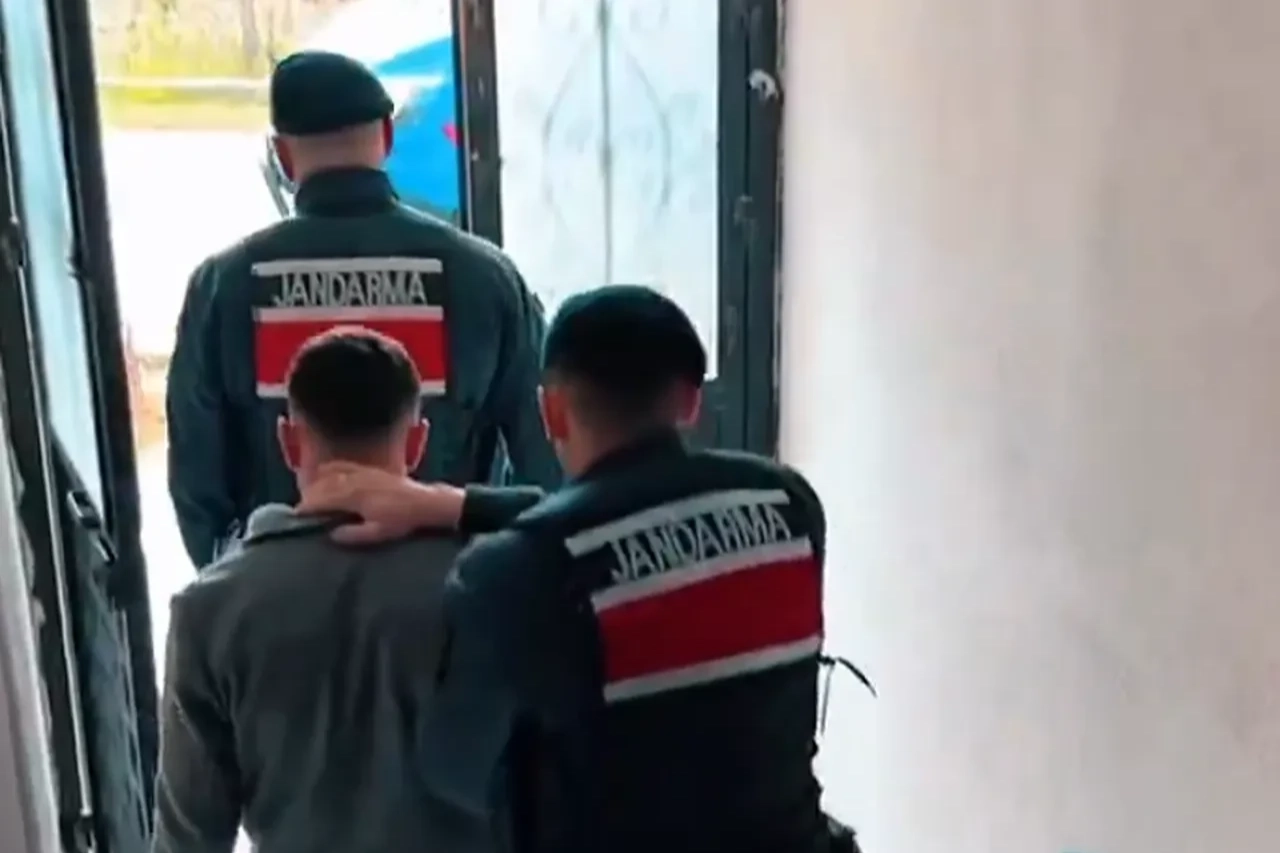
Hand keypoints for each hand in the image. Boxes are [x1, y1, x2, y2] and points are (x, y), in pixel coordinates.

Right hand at [296, 462, 465, 544]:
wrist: (425, 502)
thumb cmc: (402, 520)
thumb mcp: (378, 532)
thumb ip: (353, 534)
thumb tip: (331, 535)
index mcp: (354, 496)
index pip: (321, 499)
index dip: (307, 508)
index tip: (297, 518)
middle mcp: (355, 480)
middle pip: (322, 485)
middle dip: (310, 497)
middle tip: (302, 511)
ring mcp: (362, 472)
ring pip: (331, 474)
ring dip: (318, 484)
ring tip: (311, 497)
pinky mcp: (369, 470)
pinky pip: (343, 465)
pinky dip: (330, 470)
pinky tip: (325, 474)